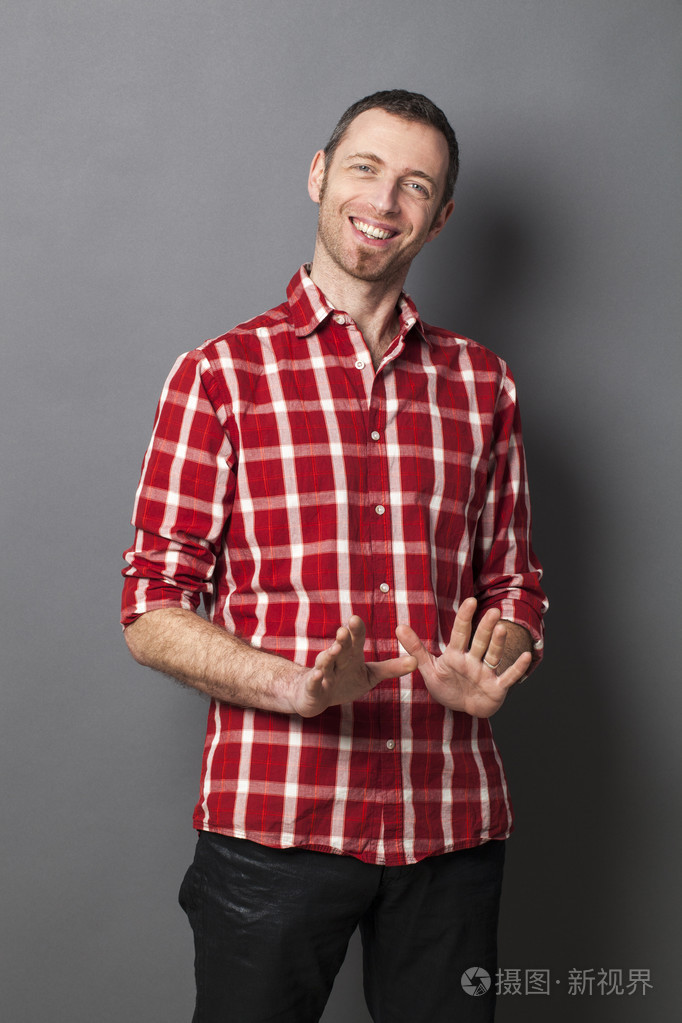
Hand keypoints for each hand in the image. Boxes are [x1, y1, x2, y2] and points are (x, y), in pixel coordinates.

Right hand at [290, 616, 417, 717]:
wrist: (314, 695)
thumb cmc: (345, 680)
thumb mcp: (370, 675)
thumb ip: (392, 667)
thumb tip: (417, 661)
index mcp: (350, 655)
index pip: (354, 640)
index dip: (355, 630)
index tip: (355, 618)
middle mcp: (336, 661)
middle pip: (340, 648)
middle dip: (342, 640)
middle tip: (344, 630)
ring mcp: (323, 674)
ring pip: (325, 663)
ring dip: (329, 656)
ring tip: (335, 649)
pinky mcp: (313, 689)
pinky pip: (314, 683)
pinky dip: (315, 679)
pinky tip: (318, 675)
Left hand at [395, 598, 531, 717]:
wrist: (463, 708)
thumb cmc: (448, 686)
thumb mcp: (429, 669)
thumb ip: (416, 649)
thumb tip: (399, 627)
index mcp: (456, 654)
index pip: (460, 632)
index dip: (465, 618)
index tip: (470, 601)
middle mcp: (473, 660)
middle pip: (479, 641)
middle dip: (485, 627)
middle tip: (493, 611)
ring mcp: (486, 673)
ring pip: (492, 655)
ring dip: (498, 643)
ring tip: (502, 628)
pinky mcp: (496, 688)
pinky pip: (507, 677)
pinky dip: (516, 668)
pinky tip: (525, 656)